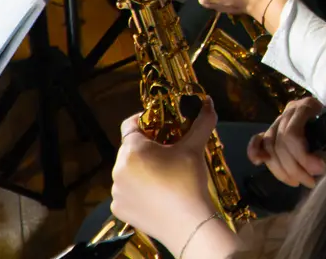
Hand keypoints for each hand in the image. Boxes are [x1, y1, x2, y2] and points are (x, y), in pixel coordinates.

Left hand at [109, 99, 220, 246]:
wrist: (188, 224)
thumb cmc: (188, 182)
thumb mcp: (195, 148)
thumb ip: (201, 122)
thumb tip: (209, 102)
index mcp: (132, 150)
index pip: (130, 124)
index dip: (145, 120)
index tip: (161, 125)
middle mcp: (118, 170)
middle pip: (130, 149)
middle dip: (147, 148)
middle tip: (168, 151)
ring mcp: (116, 192)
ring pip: (128, 172)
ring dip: (142, 169)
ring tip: (164, 175)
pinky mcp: (119, 209)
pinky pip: (126, 192)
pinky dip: (138, 190)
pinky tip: (157, 194)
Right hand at [248, 97, 325, 187]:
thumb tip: (323, 166)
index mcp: (307, 106)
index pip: (292, 135)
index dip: (302, 157)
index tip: (319, 170)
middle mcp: (289, 111)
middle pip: (279, 143)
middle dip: (293, 168)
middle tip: (310, 182)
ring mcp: (278, 120)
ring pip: (268, 147)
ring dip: (280, 170)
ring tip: (296, 183)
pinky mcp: (271, 131)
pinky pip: (257, 140)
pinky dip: (254, 151)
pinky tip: (258, 163)